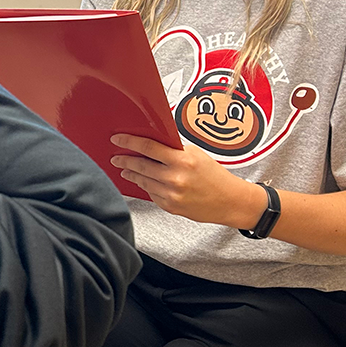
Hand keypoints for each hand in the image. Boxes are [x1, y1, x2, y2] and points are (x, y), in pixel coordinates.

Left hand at [109, 133, 266, 228]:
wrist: (229, 201)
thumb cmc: (214, 175)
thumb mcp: (196, 154)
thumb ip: (173, 150)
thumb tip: (150, 144)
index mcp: (182, 160)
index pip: (148, 147)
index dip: (129, 142)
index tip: (117, 139)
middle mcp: (174, 178)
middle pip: (140, 165)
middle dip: (124, 160)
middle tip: (115, 157)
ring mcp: (171, 195)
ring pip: (142, 181)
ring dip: (131, 174)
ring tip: (125, 169)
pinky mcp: (170, 207)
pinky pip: (151, 193)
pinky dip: (145, 186)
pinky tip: (143, 181)